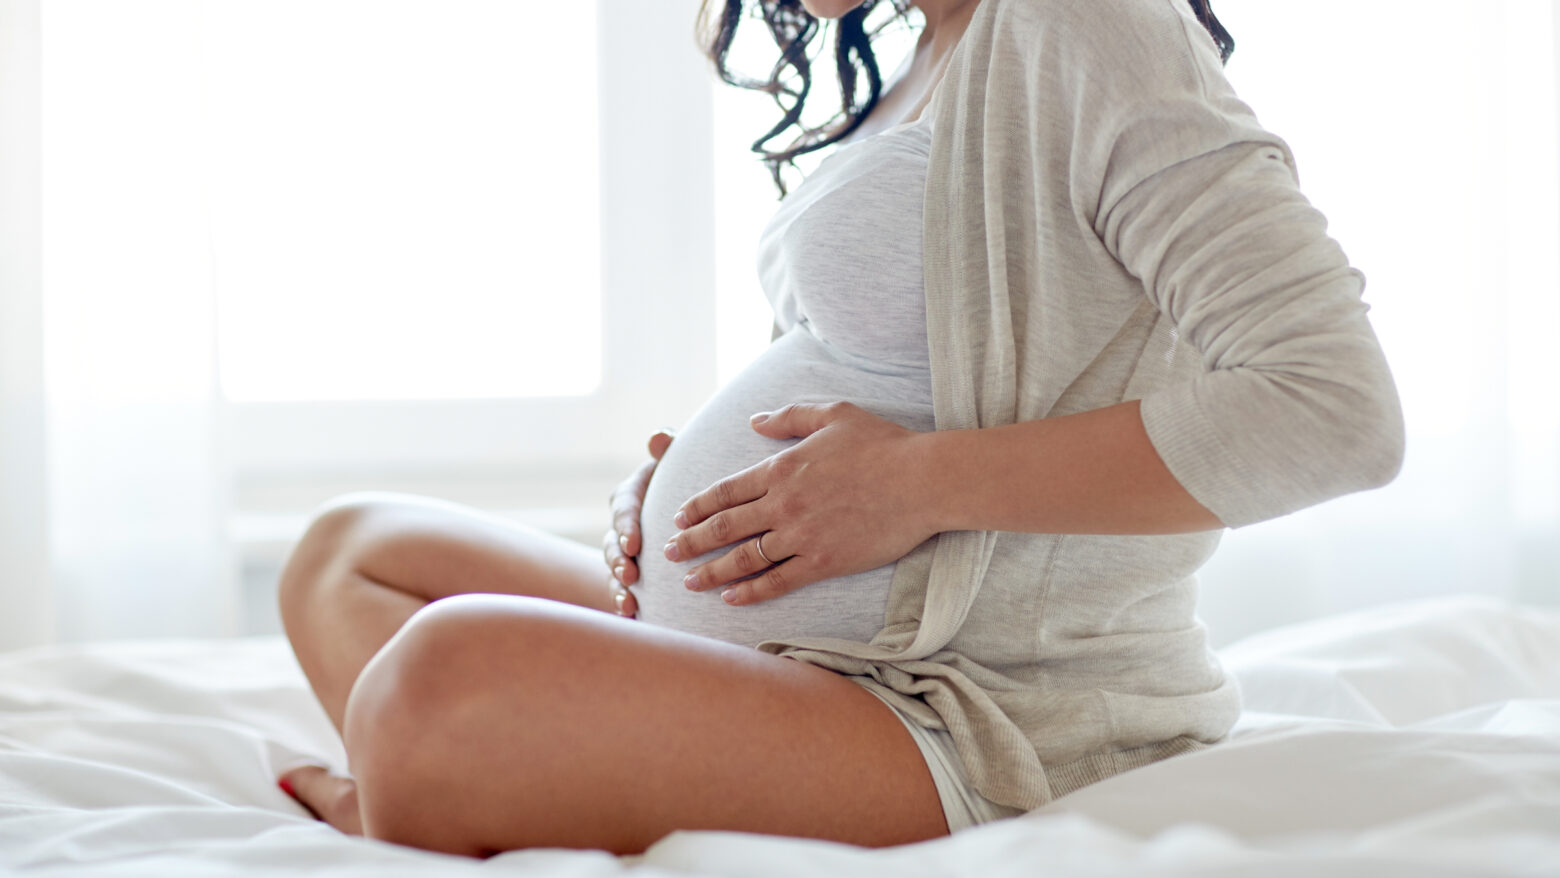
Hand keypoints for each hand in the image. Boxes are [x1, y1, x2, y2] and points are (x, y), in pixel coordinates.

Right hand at [602, 430, 674, 616]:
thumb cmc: (681, 475)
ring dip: (618, 586)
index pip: (623, 507)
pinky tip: (632, 616)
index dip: (626, 525)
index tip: (634, 543)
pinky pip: (623, 589)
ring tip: (629, 601)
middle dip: (617, 560)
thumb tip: (660, 436)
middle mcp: (622, 524)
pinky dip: (624, 603)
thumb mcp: (675, 459)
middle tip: (629, 574)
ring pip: (613, 570)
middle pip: (612, 542)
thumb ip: (668, 447)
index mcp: (632, 494)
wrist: (687, 509)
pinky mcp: (632, 572)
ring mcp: (624, 551)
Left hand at [665, 402, 935, 605]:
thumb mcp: (832, 414)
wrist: (921, 480)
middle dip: (691, 541)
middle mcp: (783, 505)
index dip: (698, 505)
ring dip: (712, 571)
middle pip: (725, 527)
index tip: (678, 516)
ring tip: (689, 582)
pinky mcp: (824, 562)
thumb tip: (754, 420)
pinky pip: (778, 581)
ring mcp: (801, 536)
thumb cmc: (882, 444)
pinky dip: (752, 592)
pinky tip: (731, 598)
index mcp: (781, 469)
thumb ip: (788, 417)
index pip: (727, 491)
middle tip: (669, 551)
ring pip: (744, 558)